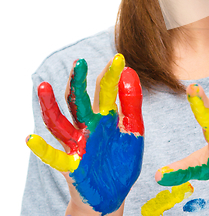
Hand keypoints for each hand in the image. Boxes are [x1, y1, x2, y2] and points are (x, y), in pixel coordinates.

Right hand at [26, 54, 143, 215]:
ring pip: (60, 122)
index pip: (106, 90)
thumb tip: (129, 71)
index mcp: (106, 116)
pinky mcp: (72, 164)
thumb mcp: (134, 128)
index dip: (111, 74)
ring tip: (43, 87)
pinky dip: (42, 149)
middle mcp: (89, 126)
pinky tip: (31, 138)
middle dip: (78, 81)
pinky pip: (54, 156)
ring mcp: (78, 143)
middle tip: (79, 62)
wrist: (114, 193)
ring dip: (50, 106)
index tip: (119, 58)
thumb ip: (132, 102)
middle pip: (79, 100)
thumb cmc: (123, 158)